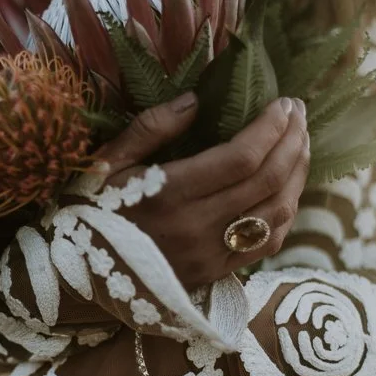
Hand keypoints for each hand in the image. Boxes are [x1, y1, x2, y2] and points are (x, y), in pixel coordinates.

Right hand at [94, 92, 309, 289]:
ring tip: (300, 144)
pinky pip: (266, 244)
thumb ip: (150, 128)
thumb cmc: (90, 211)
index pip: (242, 157)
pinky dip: (286, 212)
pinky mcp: (214, 275)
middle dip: (292, 141)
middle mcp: (195, 227)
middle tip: (298, 113)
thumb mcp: (107, 163)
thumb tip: (196, 99)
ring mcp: (209, 256)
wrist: (76, 276)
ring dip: (297, 174)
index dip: (271, 127)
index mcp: (168, 194)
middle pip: (267, 180)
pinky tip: (288, 187)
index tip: (283, 103)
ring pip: (276, 212)